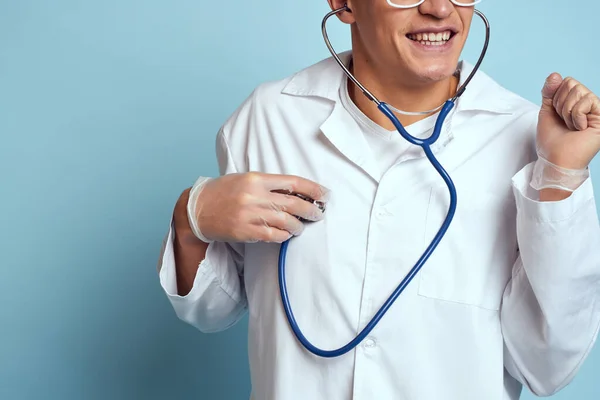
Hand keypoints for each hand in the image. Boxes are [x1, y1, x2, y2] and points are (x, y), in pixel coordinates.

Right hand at [189, 172, 329, 242]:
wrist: (197, 209)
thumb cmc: (222, 192)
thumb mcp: (245, 179)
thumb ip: (268, 184)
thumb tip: (297, 192)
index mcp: (256, 179)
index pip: (293, 182)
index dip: (313, 189)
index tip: (324, 195)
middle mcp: (254, 196)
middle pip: (294, 203)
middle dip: (311, 210)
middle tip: (318, 214)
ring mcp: (250, 214)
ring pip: (286, 222)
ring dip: (298, 226)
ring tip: (300, 227)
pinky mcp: (245, 231)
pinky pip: (273, 236)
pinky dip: (284, 236)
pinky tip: (285, 235)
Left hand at [537, 73, 599, 169]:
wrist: (556, 159)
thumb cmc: (552, 141)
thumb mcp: (546, 111)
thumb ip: (549, 92)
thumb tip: (554, 74)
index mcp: (576, 102)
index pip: (565, 81)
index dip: (555, 97)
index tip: (556, 114)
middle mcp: (588, 104)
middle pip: (572, 83)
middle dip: (560, 104)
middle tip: (564, 121)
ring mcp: (596, 110)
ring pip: (578, 90)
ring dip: (567, 111)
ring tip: (571, 126)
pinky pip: (587, 100)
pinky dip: (576, 115)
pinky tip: (580, 128)